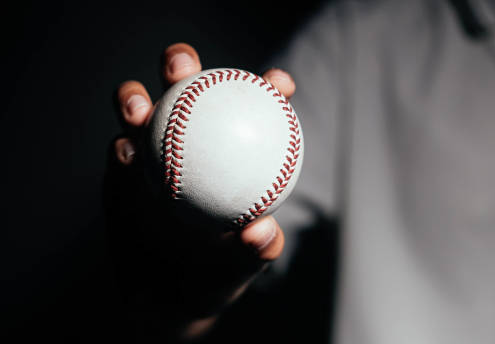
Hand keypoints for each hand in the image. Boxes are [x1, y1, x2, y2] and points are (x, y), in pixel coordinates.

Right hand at [104, 43, 296, 339]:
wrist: (167, 299)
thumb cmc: (215, 276)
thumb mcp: (240, 267)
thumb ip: (255, 250)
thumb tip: (263, 229)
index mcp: (230, 155)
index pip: (250, 110)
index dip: (266, 87)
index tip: (279, 83)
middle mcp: (190, 143)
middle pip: (184, 90)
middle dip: (179, 62)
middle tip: (183, 69)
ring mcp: (151, 154)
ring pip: (139, 111)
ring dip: (133, 98)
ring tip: (139, 109)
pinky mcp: (121, 174)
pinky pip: (118, 154)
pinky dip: (120, 148)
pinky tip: (126, 152)